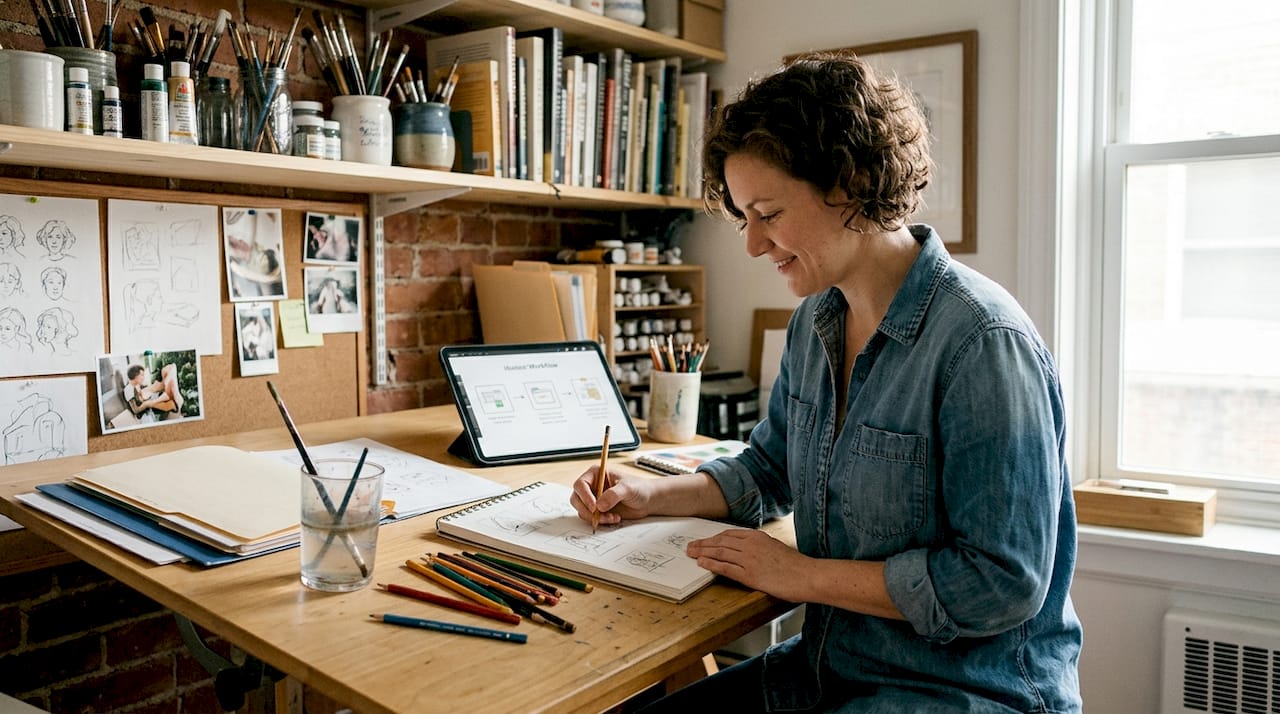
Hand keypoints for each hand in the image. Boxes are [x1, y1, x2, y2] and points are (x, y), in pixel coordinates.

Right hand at [570, 466, 655, 524]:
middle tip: (599, 516)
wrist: (648, 500)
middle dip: (587, 510)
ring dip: (595, 517)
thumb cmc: (639, 488)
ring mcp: (594, 499)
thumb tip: (599, 505)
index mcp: (596, 474)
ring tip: (612, 517)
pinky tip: (614, 518)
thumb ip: (613, 494)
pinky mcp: (598, 511)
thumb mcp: (628, 488)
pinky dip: (600, 521)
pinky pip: (590, 518)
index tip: (594, 506)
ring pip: (582, 510)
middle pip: (576, 499)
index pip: (580, 484)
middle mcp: (592, 486)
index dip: (584, 496)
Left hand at [686, 529, 811, 601]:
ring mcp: (749, 559)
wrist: (807, 575)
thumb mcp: (775, 548)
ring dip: (702, 552)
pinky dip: (711, 564)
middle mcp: (751, 545)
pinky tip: (702, 563)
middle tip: (690, 546)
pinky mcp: (750, 574)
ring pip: (720, 552)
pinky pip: (726, 567)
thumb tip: (746, 550)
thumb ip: (759, 547)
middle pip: (721, 541)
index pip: (729, 534)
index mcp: (757, 537)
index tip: (704, 540)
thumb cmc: (795, 565)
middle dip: (703, 543)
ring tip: (691, 553)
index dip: (713, 538)